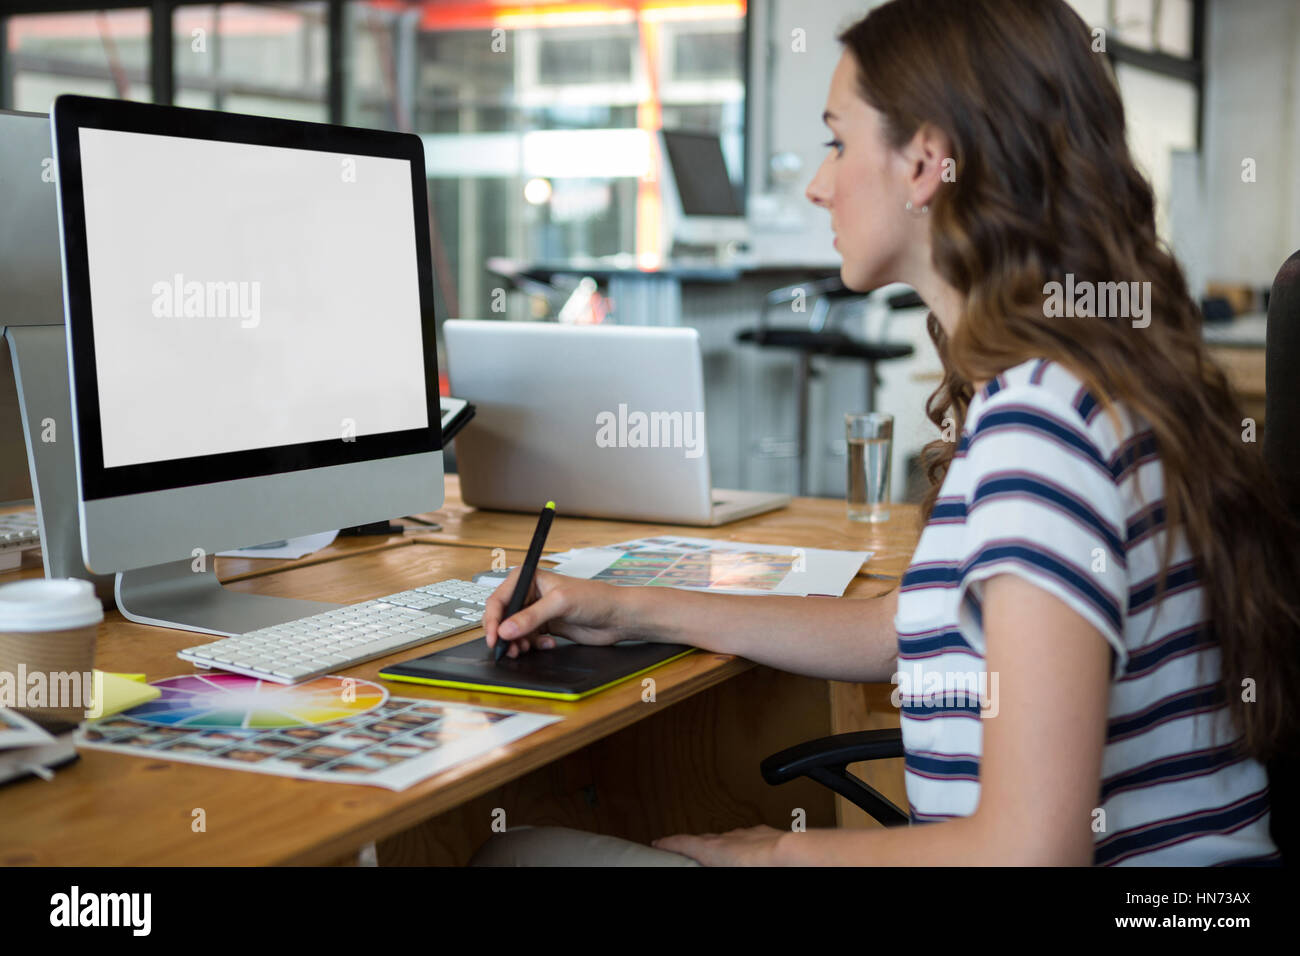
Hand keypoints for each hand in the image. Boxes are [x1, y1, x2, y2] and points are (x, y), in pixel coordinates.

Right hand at [483, 567, 631, 657]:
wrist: (616, 616)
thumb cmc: (595, 598)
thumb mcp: (560, 603)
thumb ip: (531, 617)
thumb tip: (506, 629)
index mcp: (529, 578)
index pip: (499, 599)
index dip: (493, 620)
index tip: (494, 638)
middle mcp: (530, 594)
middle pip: (504, 618)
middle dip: (505, 635)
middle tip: (510, 650)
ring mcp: (537, 611)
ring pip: (514, 631)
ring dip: (518, 643)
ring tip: (527, 649)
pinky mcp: (545, 627)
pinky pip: (527, 639)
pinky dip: (533, 645)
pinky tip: (548, 644)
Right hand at [652, 825, 785, 865]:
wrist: (790, 854)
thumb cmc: (757, 865)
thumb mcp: (722, 866)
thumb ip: (709, 864)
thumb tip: (700, 863)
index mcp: (712, 848)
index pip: (683, 842)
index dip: (668, 843)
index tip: (657, 843)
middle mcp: (727, 837)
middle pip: (704, 839)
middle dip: (694, 845)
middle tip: (686, 852)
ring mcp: (747, 833)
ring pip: (727, 838)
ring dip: (721, 847)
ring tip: (719, 857)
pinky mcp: (765, 834)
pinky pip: (747, 839)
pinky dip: (743, 846)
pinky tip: (748, 855)